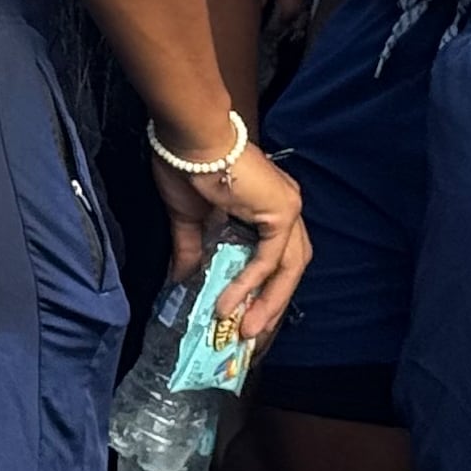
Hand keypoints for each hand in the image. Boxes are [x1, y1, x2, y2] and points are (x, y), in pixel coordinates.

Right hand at [153, 132, 309, 353]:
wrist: (189, 135)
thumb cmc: (186, 163)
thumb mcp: (188, 216)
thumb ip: (191, 248)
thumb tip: (181, 279)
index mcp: (267, 205)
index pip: (277, 257)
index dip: (265, 289)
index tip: (248, 317)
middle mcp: (286, 207)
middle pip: (288, 268)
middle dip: (272, 304)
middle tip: (251, 335)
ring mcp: (288, 209)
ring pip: (287, 268)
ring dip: (267, 303)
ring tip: (245, 330)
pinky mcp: (282, 212)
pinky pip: (269, 259)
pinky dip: (251, 283)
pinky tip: (231, 302)